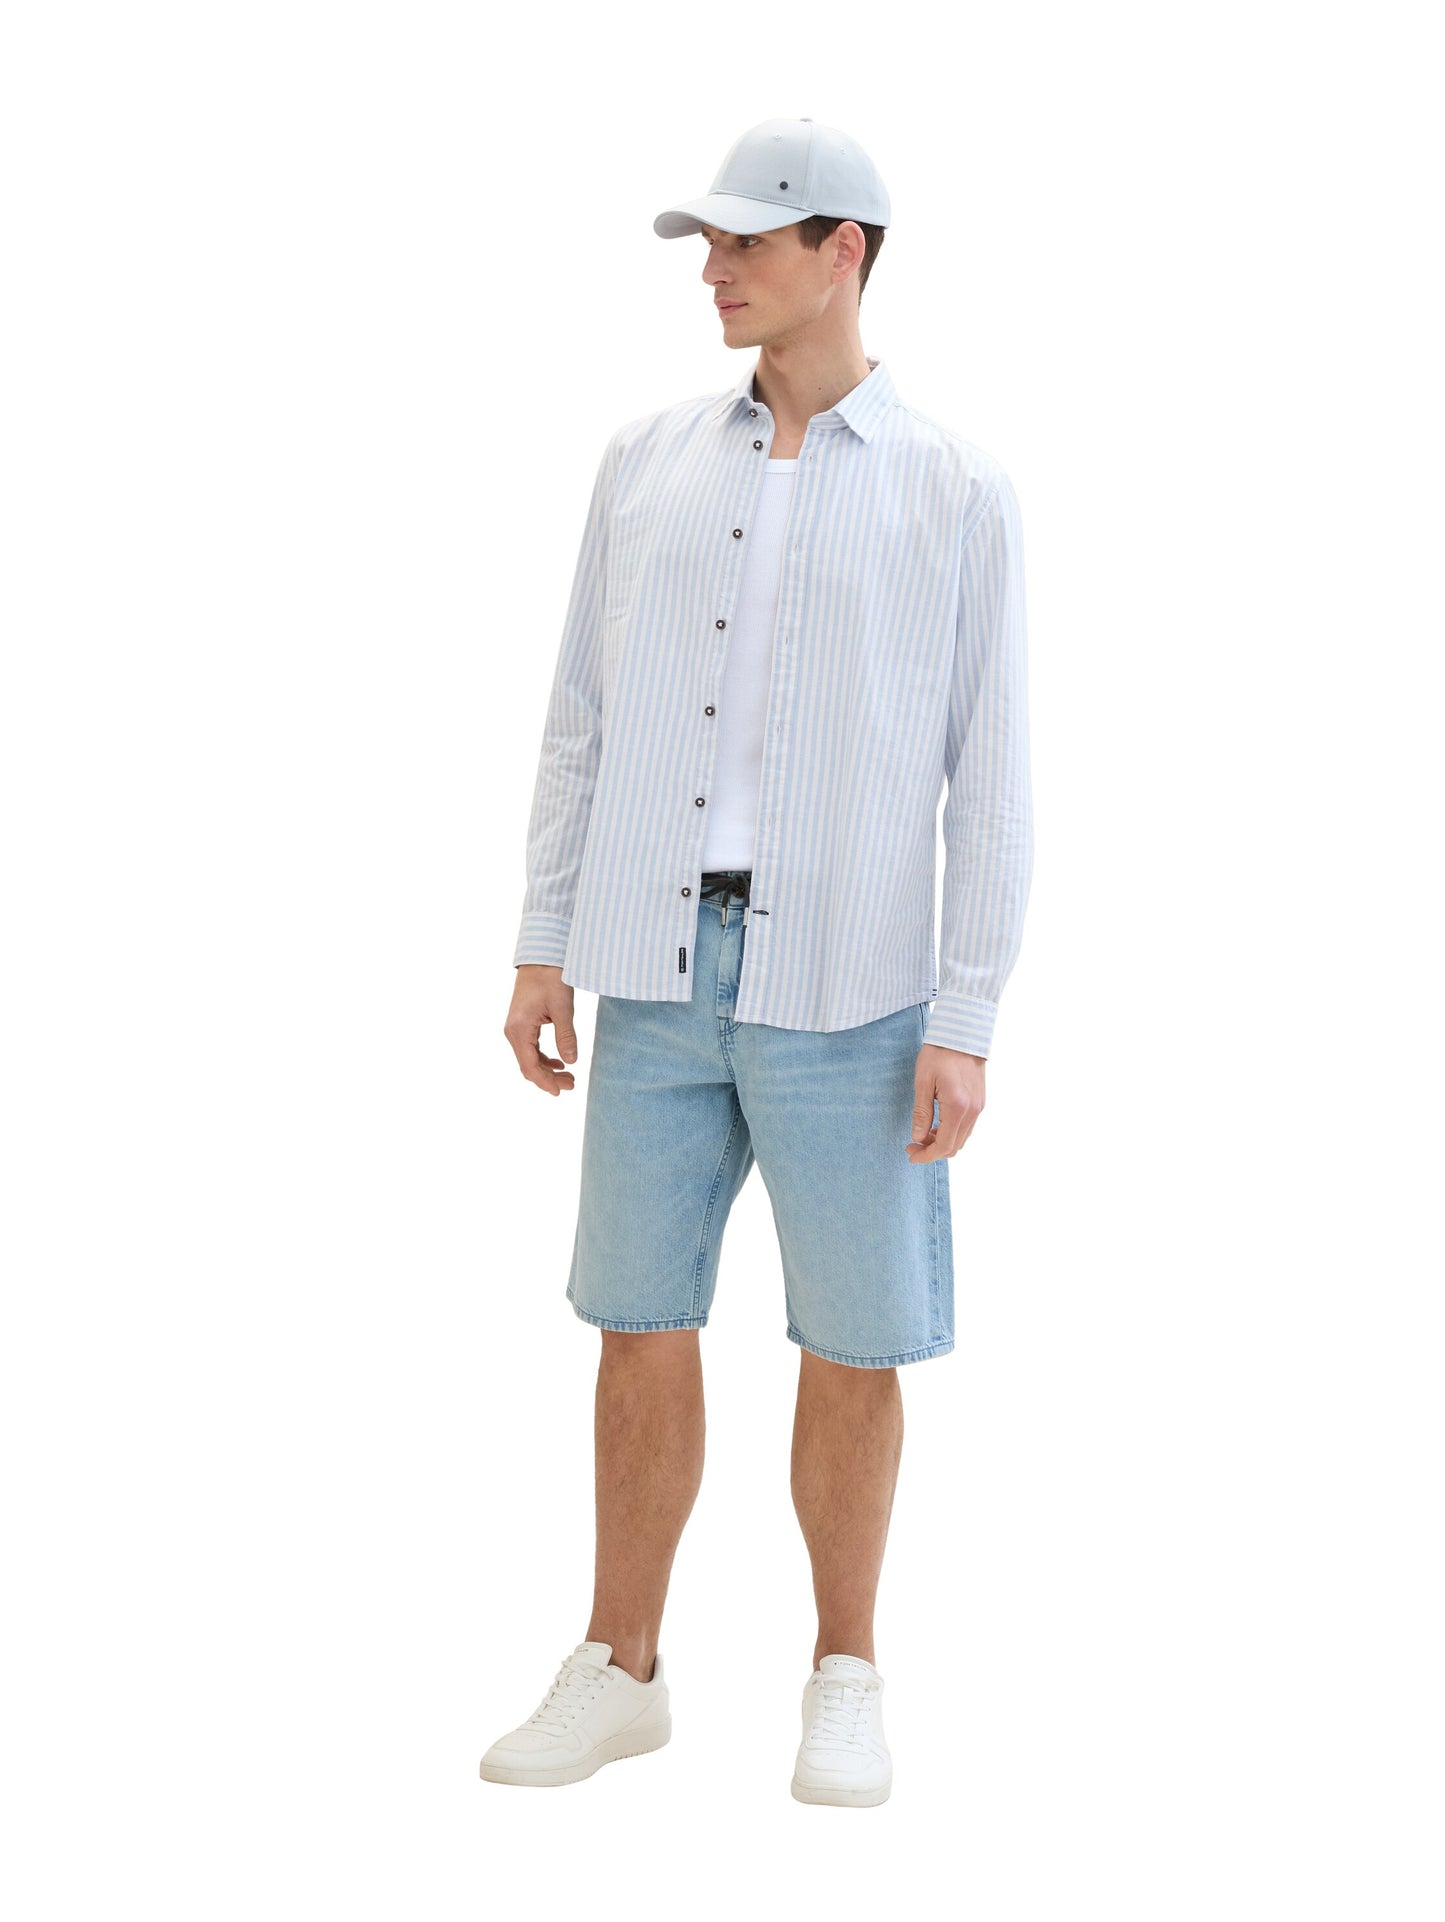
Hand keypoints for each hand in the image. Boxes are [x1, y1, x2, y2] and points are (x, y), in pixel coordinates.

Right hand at [505, 965, 579, 1095]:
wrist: (540, 958)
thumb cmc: (550, 978)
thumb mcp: (563, 1008)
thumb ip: (566, 1036)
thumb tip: (571, 1062)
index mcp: (519, 1029)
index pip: (530, 1066)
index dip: (545, 1082)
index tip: (562, 1091)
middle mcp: (513, 1031)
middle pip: (528, 1066)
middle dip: (548, 1079)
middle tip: (572, 1084)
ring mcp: (515, 1028)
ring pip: (529, 1058)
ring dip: (547, 1070)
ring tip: (569, 1077)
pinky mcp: (522, 1024)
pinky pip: (530, 1048)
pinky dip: (543, 1058)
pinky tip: (559, 1062)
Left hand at [906, 1043, 984, 1160]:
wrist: (962, 1033)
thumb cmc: (939, 1053)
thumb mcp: (923, 1082)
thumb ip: (921, 1113)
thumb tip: (918, 1137)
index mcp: (958, 1107)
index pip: (944, 1145)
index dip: (926, 1155)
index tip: (911, 1154)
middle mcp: (972, 1111)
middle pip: (955, 1146)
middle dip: (932, 1151)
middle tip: (912, 1145)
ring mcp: (979, 1107)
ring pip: (962, 1138)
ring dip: (943, 1142)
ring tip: (923, 1134)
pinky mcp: (980, 1101)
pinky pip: (967, 1127)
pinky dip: (952, 1132)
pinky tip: (937, 1124)